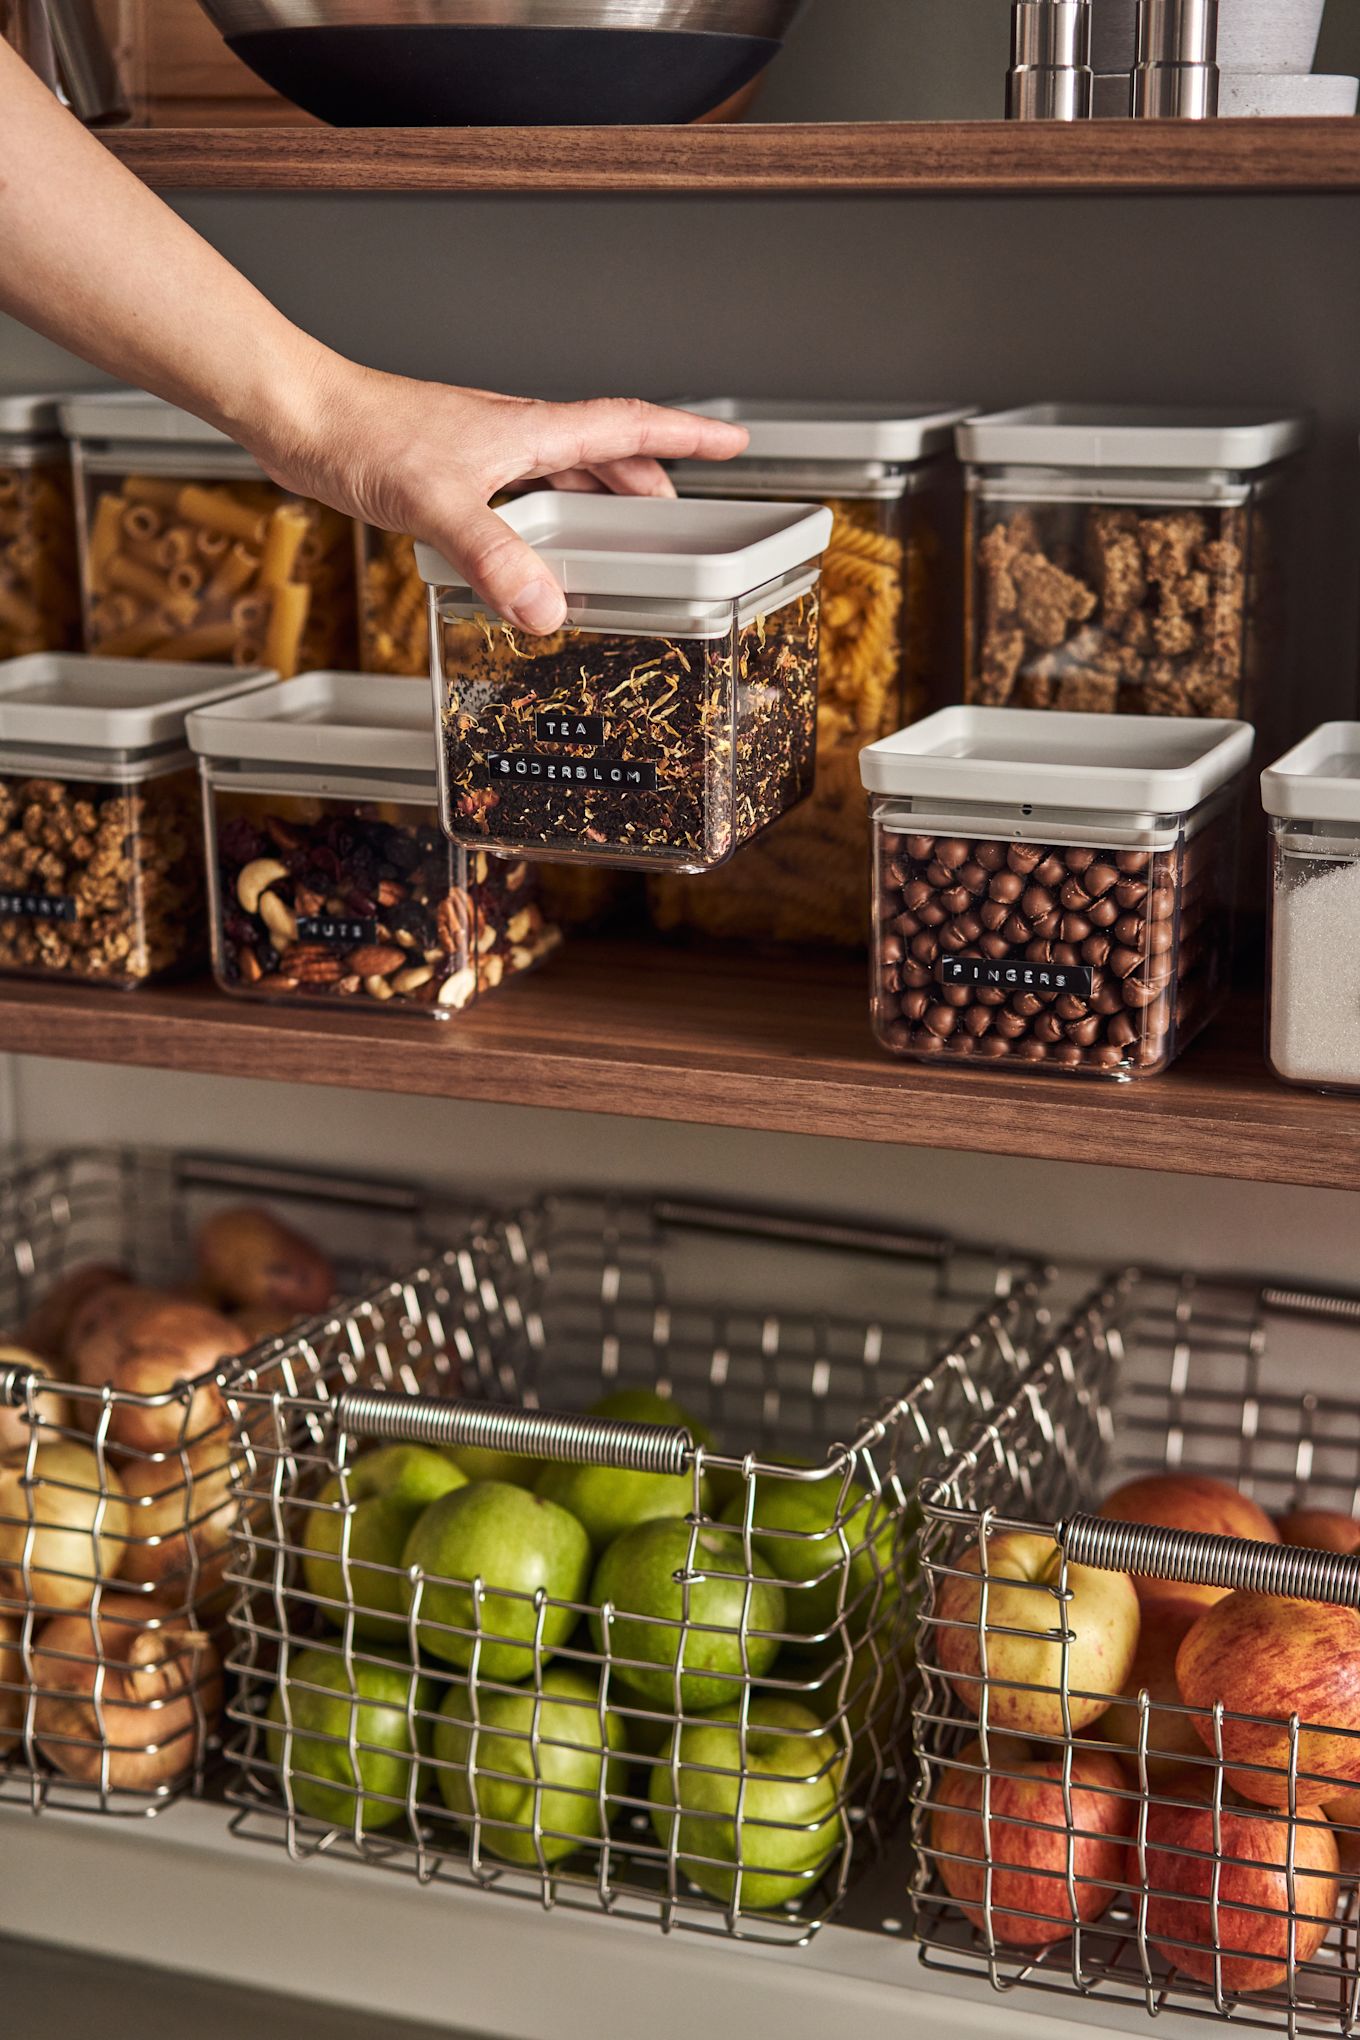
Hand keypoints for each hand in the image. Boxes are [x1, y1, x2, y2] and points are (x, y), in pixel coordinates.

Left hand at [245, 361, 748, 634]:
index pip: (629, 428)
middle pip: (605, 456)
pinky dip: (542, 521)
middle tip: (680, 523)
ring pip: (563, 476)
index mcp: (530, 432)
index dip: (686, 437)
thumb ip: (496, 558)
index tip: (734, 443)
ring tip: (616, 545)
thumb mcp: (438, 505)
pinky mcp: (450, 472)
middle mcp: (515, 437)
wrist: (298, 415)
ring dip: (597, 505)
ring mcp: (483, 453)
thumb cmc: (362, 437)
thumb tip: (546, 610)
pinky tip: (526, 550)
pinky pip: (521, 496)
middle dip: (650, 487)